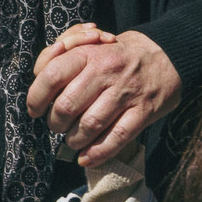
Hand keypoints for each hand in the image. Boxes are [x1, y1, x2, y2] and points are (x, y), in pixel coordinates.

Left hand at [26, 29, 181, 167]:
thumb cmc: (116, 53)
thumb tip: (38, 79)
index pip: (51, 75)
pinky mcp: (144, 111)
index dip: (36, 97)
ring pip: (89, 125)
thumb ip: (60, 56)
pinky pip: (117, 138)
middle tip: (58, 126)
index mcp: (88, 53)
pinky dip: (98, 153)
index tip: (35, 110)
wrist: (167, 54)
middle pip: (66, 106)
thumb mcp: (88, 43)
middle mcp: (106, 71)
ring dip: (75, 140)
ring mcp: (126, 92)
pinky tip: (87, 158)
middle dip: (55, 124)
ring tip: (73, 140)